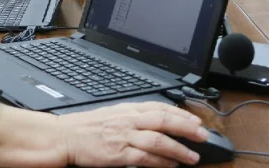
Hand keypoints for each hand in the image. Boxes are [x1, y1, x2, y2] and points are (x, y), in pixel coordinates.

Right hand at [56, 102, 207, 166]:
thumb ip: (135, 116)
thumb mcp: (115, 114)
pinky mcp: (118, 154)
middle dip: (187, 128)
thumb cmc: (87, 127)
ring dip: (179, 148)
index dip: (182, 114)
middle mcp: (130, 120)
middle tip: (204, 135)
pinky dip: (161, 162)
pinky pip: (145, 158)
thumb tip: (158, 120)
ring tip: (192, 156)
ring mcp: (124, 137)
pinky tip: (172, 165)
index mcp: (129, 109)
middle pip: (165, 120)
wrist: (65, 136)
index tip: (196, 120)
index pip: (162, 107)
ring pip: (159, 140)